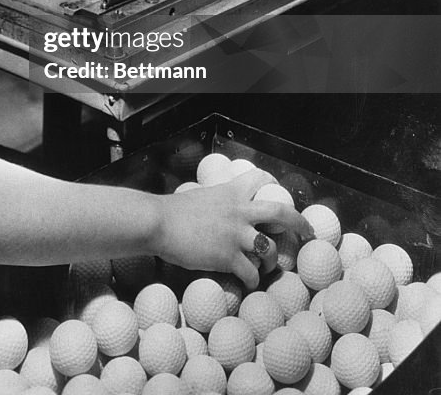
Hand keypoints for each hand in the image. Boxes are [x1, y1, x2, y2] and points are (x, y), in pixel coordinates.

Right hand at [155, 169, 313, 287]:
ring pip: (269, 248)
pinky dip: (253, 281)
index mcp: (231, 192)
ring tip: (266, 268)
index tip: (279, 193)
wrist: (158, 222)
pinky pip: (251, 273)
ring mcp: (236, 235)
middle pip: (281, 212)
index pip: (261, 180)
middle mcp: (239, 211)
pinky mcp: (228, 257)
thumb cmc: (172, 210)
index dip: (274, 185)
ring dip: (271, 261)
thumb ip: (216, 202)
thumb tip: (216, 209)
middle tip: (307, 231)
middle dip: (299, 222)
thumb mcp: (200, 197)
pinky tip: (248, 284)